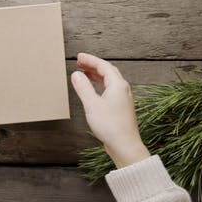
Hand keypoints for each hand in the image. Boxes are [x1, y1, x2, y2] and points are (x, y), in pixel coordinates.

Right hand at [71, 53, 149, 167]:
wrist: (125, 145)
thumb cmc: (110, 126)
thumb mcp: (92, 104)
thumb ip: (83, 88)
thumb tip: (76, 75)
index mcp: (117, 85)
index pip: (103, 66)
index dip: (90, 59)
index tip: (79, 56)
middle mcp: (122, 89)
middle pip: (108, 71)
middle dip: (93, 65)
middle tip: (80, 62)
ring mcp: (123, 99)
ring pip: (109, 81)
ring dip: (96, 75)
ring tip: (84, 73)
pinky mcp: (121, 107)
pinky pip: (110, 89)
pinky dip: (100, 85)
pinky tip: (93, 90)